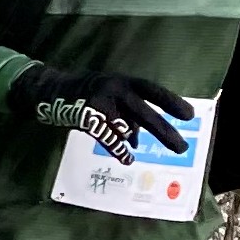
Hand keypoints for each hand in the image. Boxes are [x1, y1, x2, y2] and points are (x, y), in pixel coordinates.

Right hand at [14, 63, 193, 163]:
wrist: (51, 91)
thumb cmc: (85, 95)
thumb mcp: (110, 98)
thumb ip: (126, 114)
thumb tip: (137, 140)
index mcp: (123, 81)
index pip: (152, 90)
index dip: (171, 102)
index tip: (189, 116)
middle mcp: (114, 88)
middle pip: (144, 112)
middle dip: (163, 131)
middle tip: (181, 148)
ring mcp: (100, 101)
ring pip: (125, 127)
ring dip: (130, 139)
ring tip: (133, 151)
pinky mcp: (87, 115)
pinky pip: (108, 137)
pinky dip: (119, 149)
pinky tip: (127, 158)